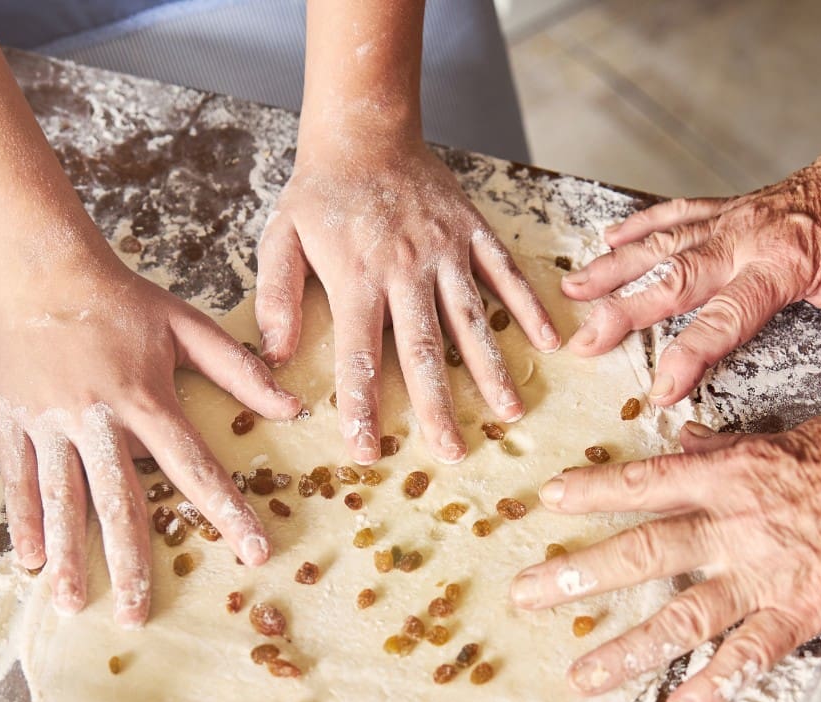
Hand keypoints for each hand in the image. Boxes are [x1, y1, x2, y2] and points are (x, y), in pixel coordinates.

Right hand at [0, 248, 300, 621]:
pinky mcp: (13, 420)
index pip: (192, 467)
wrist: (42, 267)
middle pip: (118, 502)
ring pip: (61, 499)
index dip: (226, 511)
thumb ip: (238, 370)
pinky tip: (30, 561)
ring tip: (73, 603)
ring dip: (69, 555)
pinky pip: (17, 478)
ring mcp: (50, 422)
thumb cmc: (121, 299)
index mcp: (146, 399)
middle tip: (138, 616)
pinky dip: (23, 520)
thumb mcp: (187, 326)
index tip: (253, 551)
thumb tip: (293, 404)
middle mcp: (97, 419)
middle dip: (129, 562)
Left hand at [256, 128, 559, 465]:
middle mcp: (405, 268)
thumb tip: (273, 356)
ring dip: (492, 369)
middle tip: (452, 452)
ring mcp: (445, 250)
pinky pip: (504, 273)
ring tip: (508, 413)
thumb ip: (276, 296)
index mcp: (356, 276)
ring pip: (472, 319)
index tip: (368, 449)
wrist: (364, 130)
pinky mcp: (472, 231)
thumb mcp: (280, 238)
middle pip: (424, 349)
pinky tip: (548, 342)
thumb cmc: (320, 193)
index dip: (363, 404)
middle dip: (438, 406)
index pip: (360, 353)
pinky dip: (528, 307)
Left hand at [508, 415, 820, 701]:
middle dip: (577, 576)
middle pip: (642, 553)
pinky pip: (746, 658)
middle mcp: (737, 525)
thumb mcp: (795, 435)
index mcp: (735, 473)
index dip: (593, 493)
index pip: (647, 482)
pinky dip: (711, 687)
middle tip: (525, 595)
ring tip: (580, 675)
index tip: (547, 503)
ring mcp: (765, 575)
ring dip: (625, 650)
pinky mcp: (800, 613)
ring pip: (680, 617)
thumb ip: (734, 445)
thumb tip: (685, 440)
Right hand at [560, 130, 820, 409]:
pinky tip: (607, 241)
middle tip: (584, 340)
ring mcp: (731, 218)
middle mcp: (746, 239)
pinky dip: (639, 227)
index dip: (689, 356)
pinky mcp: (728, 206)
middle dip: (624, 311)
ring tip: (571, 290)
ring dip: (614, 268)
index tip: (660, 390)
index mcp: (782, 265)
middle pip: (674, 279)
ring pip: (662, 244)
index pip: (725, 318)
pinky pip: (675, 214)